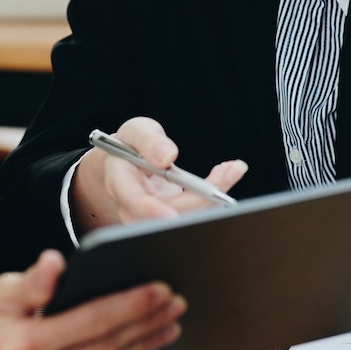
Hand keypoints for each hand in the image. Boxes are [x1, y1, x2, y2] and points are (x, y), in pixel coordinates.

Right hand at [0, 251, 185, 349]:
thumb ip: (31, 284)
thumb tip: (59, 262)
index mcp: (20, 349)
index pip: (92, 322)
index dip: (132, 305)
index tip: (161, 290)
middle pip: (108, 348)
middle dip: (147, 323)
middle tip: (176, 303)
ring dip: (142, 347)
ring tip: (167, 325)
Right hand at [68, 116, 245, 234]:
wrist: (126, 163)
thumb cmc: (129, 146)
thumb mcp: (136, 131)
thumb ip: (149, 140)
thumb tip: (167, 155)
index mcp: (120, 183)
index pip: (135, 202)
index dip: (153, 211)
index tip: (173, 214)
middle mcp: (134, 207)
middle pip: (167, 214)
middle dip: (200, 199)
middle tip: (226, 173)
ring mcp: (153, 217)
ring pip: (185, 217)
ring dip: (213, 196)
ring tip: (230, 169)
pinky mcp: (171, 217)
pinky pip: (194, 213)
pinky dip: (214, 196)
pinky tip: (226, 175)